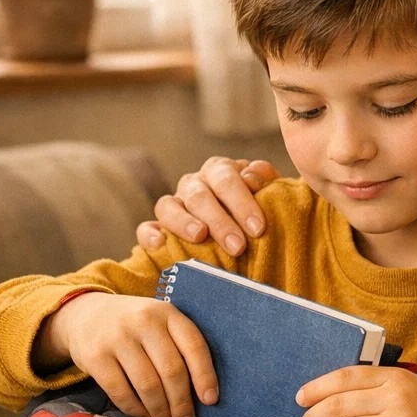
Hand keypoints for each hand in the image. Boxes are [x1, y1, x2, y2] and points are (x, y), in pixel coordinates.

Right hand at [39, 294, 218, 416]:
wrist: (83, 314)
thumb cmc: (133, 325)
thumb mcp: (159, 322)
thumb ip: (178, 345)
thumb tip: (201, 393)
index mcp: (167, 313)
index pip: (194, 346)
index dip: (205, 376)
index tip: (211, 401)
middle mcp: (143, 322)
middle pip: (171, 370)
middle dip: (182, 403)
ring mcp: (117, 339)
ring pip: (148, 385)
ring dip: (161, 411)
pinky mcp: (95, 357)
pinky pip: (121, 392)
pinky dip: (136, 411)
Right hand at [135, 157, 280, 254]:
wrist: (249, 238)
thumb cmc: (261, 215)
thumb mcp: (270, 198)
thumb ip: (267, 183)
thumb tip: (253, 173)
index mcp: (221, 171)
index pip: (226, 178)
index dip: (242, 202)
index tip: (258, 228)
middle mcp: (195, 183)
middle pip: (200, 194)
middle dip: (220, 220)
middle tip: (238, 245)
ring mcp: (174, 204)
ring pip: (169, 205)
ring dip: (184, 222)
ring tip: (200, 236)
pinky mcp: (159, 227)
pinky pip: (146, 227)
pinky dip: (150, 234)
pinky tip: (160, 244)